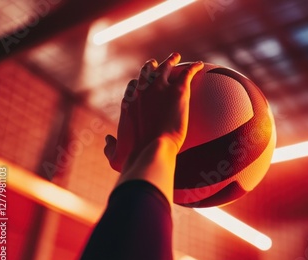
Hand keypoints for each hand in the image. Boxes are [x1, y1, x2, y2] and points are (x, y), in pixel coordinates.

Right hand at [104, 53, 203, 171]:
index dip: (138, 82)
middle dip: (151, 66)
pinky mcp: (178, 90)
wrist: (153, 148)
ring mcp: (160, 88)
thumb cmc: (135, 155)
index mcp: (129, 101)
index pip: (133, 85)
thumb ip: (110, 147)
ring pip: (166, 67)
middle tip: (157, 64)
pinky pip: (187, 73)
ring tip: (176, 57)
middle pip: (147, 72)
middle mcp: (142, 90)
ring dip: (171, 60)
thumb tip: (108, 140)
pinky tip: (199, 65)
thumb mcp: (115, 155)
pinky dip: (193, 68)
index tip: (142, 83)